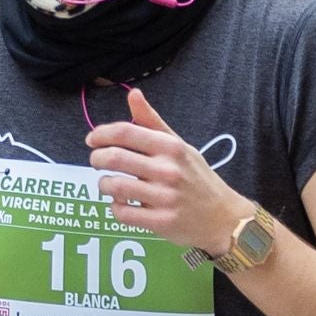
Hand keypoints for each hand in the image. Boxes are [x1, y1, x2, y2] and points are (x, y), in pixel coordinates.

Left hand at [86, 88, 247, 255]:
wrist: (223, 216)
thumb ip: (151, 121)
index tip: (92, 140)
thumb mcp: (178, 145)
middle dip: (96, 159)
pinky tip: (121, 203)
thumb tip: (133, 94)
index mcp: (170, 147)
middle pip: (113, 158)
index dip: (100, 134)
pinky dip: (115, 207)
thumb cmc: (196, 177)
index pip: (124, 132)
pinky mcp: (161, 222)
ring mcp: (165, 197)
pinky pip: (122, 212)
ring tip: (109, 184)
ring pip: (114, 186)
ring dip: (103, 184)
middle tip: (97, 162)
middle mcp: (168, 170)